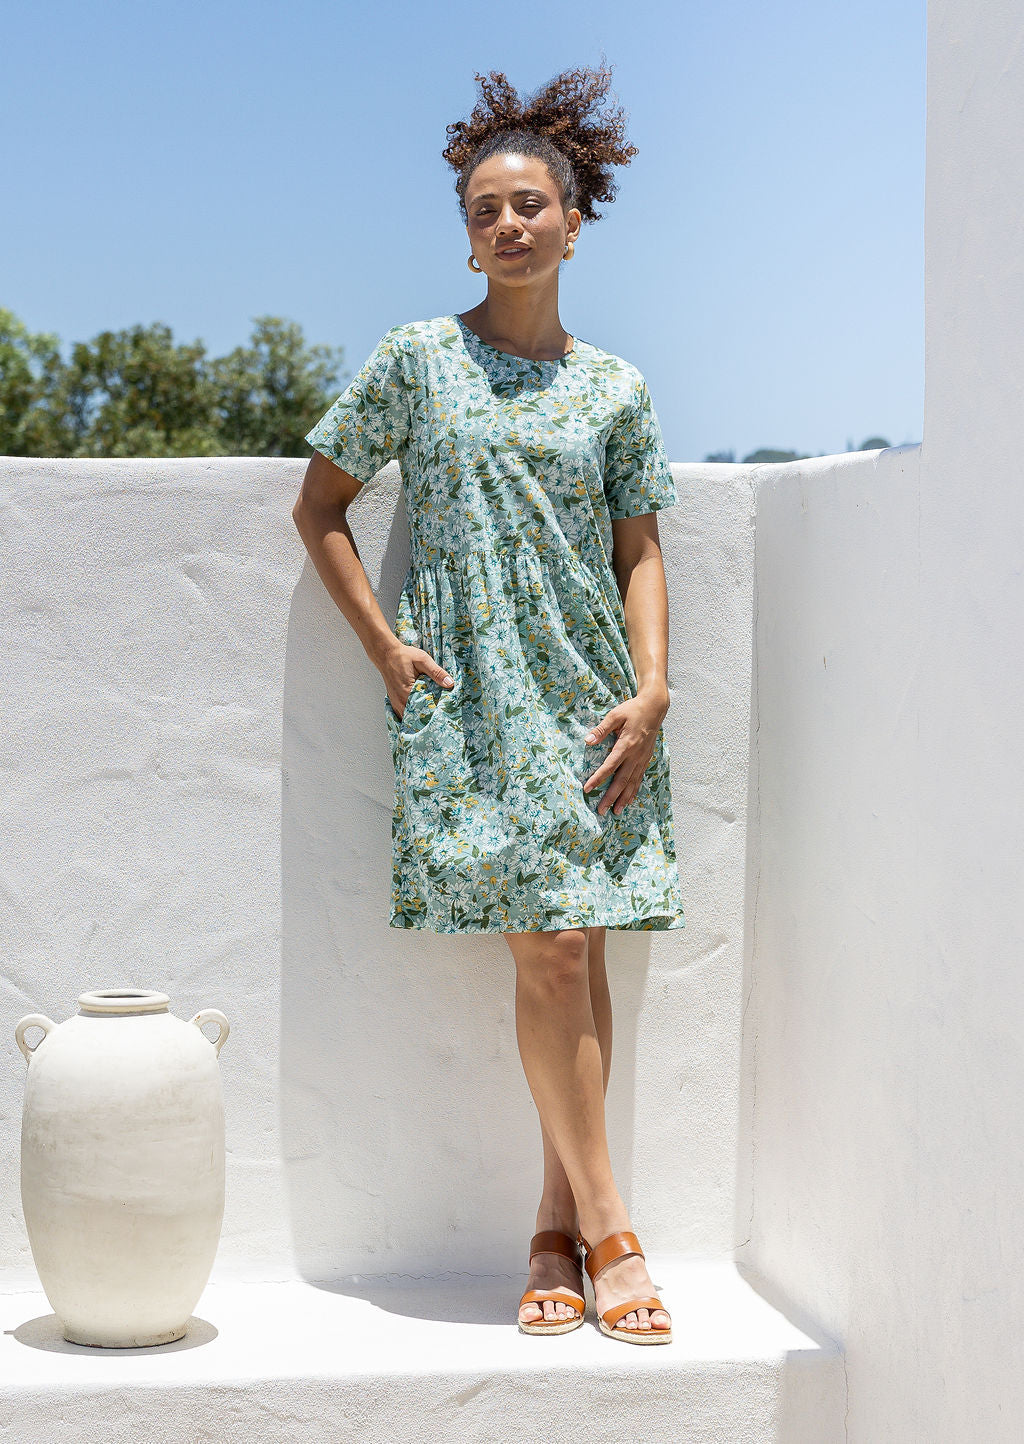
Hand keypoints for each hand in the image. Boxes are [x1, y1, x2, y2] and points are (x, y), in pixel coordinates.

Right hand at [382, 643, 453, 719]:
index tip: (445, 713)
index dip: (436, 713)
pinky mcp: (394, 701)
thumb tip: (450, 684)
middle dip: (429, 717)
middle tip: (441, 716)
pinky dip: (412, 715)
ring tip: (432, 716)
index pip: (425, 710)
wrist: (386, 654)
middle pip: (417, 717)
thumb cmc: (403, 656)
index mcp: (407, 692)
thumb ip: (436, 672)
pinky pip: (404, 714)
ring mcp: (396, 703)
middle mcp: (400, 701)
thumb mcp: (422, 660)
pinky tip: (420, 712)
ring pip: (410, 718)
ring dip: (420, 717)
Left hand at [582, 686, 668, 815]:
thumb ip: (601, 729)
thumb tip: (587, 740)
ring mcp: (642, 759)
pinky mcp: (646, 760)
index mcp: (626, 745)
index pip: (610, 766)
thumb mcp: (615, 715)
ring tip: (616, 812)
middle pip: (621, 781)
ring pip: (632, 783)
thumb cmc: (632, 710)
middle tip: (601, 811)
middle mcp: (635, 756)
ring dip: (624, 799)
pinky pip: (639, 779)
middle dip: (611, 797)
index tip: (587, 789)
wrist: (654, 708)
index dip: (598, 778)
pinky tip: (629, 800)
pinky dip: (633, 791)